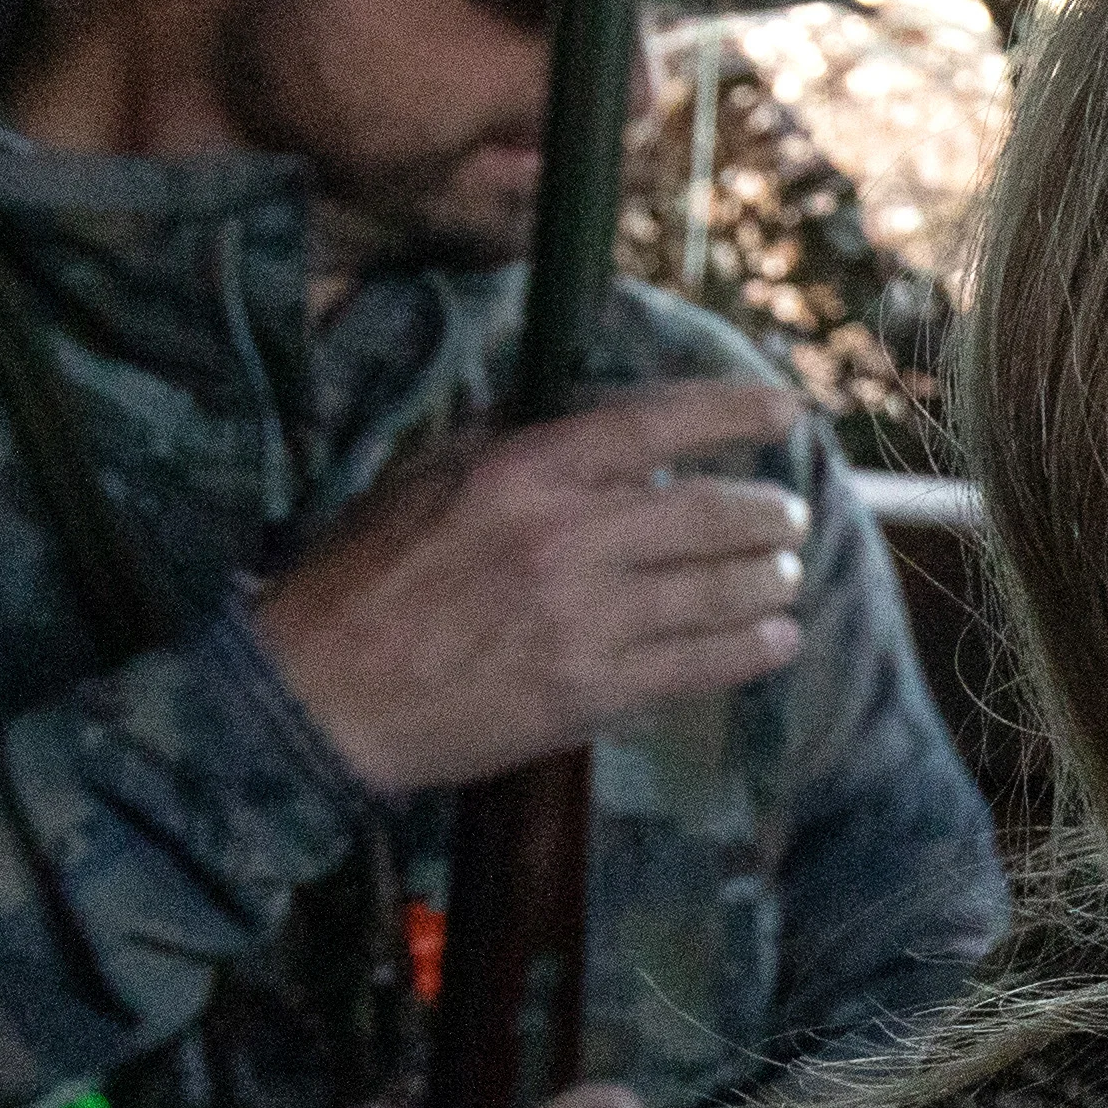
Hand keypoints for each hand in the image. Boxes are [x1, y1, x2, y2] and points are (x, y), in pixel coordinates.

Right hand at [253, 380, 809, 793]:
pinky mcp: (591, 694)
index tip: (787, 410)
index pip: (656, 423)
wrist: (319, 697)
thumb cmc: (364, 577)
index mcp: (521, 473)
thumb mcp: (428, 476)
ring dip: (772, 579)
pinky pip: (705, 665)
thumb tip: (616, 421)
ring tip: (783, 575)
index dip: (734, 411)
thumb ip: (522, 444)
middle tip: (787, 516)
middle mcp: (564, 540)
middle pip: (715, 513)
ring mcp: (584, 622)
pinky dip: (756, 648)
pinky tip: (777, 638)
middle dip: (770, 512)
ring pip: (725, 591)